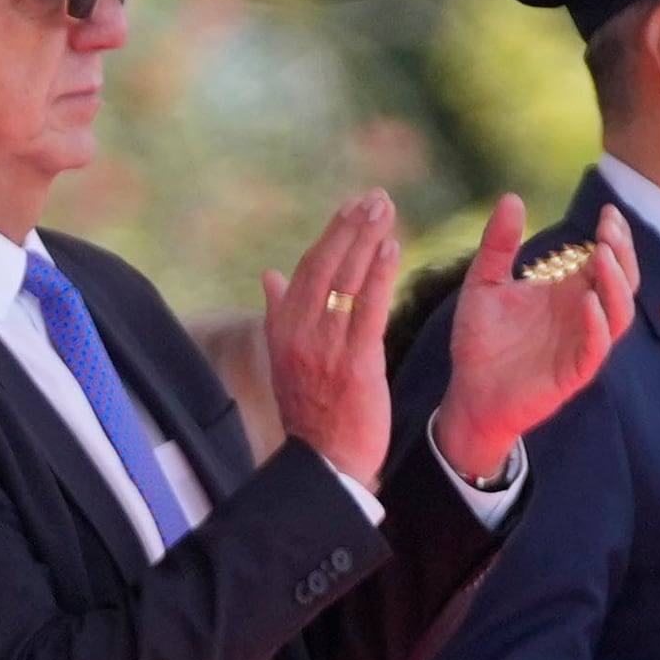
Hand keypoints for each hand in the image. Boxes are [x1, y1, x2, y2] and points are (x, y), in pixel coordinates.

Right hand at [256, 192, 406, 485]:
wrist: (324, 463)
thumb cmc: (311, 412)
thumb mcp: (285, 359)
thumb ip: (278, 313)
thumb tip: (268, 274)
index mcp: (283, 329)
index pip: (307, 269)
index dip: (331, 234)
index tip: (352, 206)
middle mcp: (300, 333)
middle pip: (325, 266)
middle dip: (351, 226)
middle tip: (376, 196)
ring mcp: (326, 346)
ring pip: (346, 280)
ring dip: (367, 239)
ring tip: (385, 208)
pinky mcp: (356, 362)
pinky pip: (368, 309)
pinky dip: (378, 275)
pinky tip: (391, 247)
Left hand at [428, 197, 634, 482]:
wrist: (468, 394)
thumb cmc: (480, 342)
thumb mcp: (483, 285)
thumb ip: (498, 246)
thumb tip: (511, 198)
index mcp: (569, 291)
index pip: (606, 258)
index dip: (613, 236)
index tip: (606, 212)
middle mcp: (583, 315)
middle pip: (623, 280)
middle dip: (622, 253)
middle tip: (608, 229)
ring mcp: (582, 343)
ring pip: (620, 312)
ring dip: (616, 284)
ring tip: (601, 256)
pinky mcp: (574, 373)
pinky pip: (597, 349)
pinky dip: (598, 326)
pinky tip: (587, 303)